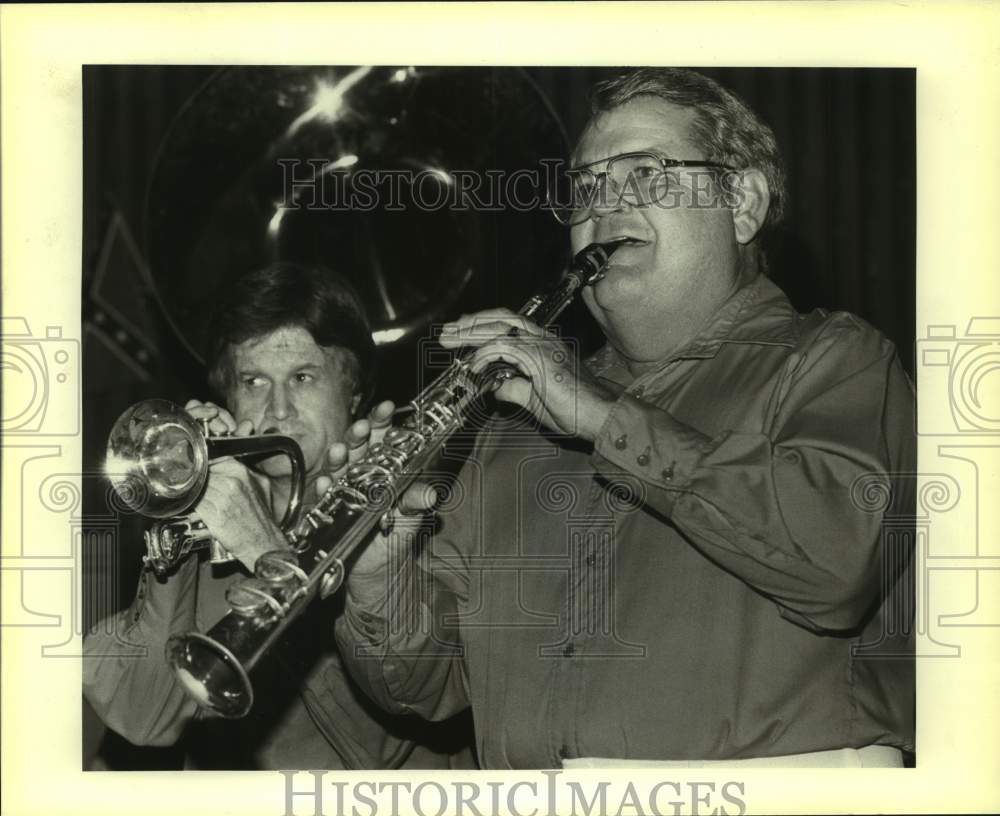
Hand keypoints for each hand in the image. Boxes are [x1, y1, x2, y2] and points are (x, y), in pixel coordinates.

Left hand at [184, 399, 285, 570]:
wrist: (263, 542)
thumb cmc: (261, 517)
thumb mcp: (261, 486)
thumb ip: (244, 472)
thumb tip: (225, 464)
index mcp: (242, 473)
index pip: (213, 459)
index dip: (200, 462)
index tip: (191, 463)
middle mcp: (232, 483)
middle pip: (202, 473)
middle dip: (191, 475)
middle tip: (179, 476)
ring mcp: (223, 499)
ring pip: (196, 488)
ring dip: (187, 489)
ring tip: (179, 489)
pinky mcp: (214, 515)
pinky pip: (194, 504)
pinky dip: (187, 503)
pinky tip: (183, 503)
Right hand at [314, 401, 437, 597]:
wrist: (379, 569)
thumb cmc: (398, 534)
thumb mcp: (411, 516)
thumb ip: (416, 501)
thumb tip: (431, 495)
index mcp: (385, 466)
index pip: (383, 437)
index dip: (382, 421)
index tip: (385, 407)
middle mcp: (363, 471)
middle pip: (359, 445)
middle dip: (358, 433)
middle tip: (362, 426)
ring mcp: (345, 487)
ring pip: (339, 464)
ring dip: (339, 456)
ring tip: (341, 450)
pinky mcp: (330, 507)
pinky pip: (324, 494)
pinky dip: (324, 487)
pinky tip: (326, 483)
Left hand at [439, 309, 616, 441]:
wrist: (599, 414)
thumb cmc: (575, 409)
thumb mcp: (534, 399)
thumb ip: (514, 390)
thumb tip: (496, 388)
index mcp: (544, 345)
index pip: (509, 326)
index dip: (483, 327)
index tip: (463, 333)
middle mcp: (543, 339)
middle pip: (501, 319)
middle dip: (471, 324)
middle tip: (447, 332)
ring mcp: (542, 345)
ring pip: (499, 328)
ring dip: (471, 333)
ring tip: (450, 339)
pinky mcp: (539, 357)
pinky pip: (504, 347)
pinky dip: (484, 354)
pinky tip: (473, 365)